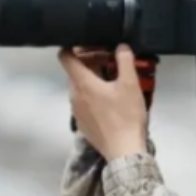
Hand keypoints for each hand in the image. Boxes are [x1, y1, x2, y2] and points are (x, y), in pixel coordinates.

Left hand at [59, 43, 147, 159]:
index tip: (87, 44)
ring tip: (112, 79)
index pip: (65, 56)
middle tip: (109, 60)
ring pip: (79, 87)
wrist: (124, 151)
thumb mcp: (130, 84)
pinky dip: (92, 95)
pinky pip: (83, 102)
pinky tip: (110, 100)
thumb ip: (125, 60)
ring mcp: (76, 111)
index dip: (73, 46)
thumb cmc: (126, 116)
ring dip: (92, 79)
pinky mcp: (82, 124)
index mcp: (82, 83)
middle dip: (89, 62)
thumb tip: (121, 46)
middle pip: (74, 71)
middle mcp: (74, 95)